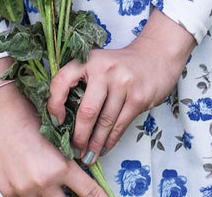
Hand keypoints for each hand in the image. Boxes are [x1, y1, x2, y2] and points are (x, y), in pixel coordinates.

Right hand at [0, 76, 107, 196]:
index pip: (88, 192)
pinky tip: (30, 176)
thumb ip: (67, 159)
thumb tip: (79, 171)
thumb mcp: (57, 136)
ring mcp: (23, 190)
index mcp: (60, 167)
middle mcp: (43, 183)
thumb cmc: (29, 114)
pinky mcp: (8, 191)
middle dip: (72, 196)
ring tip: (48, 175)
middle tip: (73, 187)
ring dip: (51, 193)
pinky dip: (32, 191)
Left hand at [47, 9, 196, 162]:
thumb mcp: (99, 63)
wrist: (157, 55)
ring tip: (88, 156)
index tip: (56, 122)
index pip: (62, 81)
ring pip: (104, 122)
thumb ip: (83, 83)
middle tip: (74, 150)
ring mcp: (124, 83)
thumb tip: (64, 119)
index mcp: (89, 60)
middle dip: (79, 136)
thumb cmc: (121, 65)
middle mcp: (105, 69)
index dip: (54, 104)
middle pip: (87, 111)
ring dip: (95, 144)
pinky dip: (110, 140)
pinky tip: (104, 148)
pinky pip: (120, 125)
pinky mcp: (138, 97)